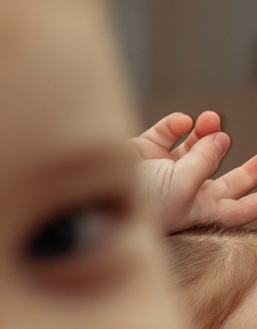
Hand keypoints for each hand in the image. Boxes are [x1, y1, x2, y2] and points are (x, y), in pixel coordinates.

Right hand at [134, 110, 256, 233]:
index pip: (239, 209)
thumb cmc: (139, 202)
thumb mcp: (182, 186)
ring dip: (209, 132)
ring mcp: (166, 170)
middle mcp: (186, 190)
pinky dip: (178, 124)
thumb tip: (220, 135)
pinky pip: (170, 132)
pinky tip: (182, 122)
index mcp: (199, 208)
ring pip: (200, 148)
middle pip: (229, 181)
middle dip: (250, 168)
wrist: (88, 195)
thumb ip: (206, 159)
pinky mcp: (145, 152)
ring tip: (210, 120)